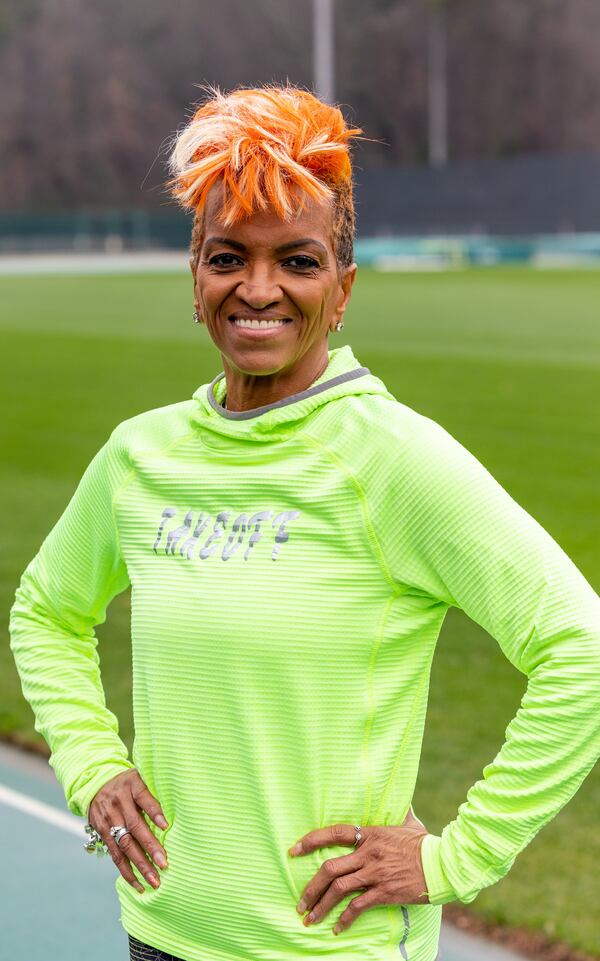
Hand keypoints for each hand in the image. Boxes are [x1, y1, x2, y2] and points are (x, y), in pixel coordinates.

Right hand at [87, 768, 169, 893]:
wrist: (95, 783)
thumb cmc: (126, 783)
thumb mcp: (139, 779)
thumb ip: (151, 795)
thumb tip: (168, 819)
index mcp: (130, 786)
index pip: (143, 798)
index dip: (154, 812)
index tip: (166, 826)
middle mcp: (117, 804)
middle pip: (134, 827)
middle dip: (150, 848)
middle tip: (164, 865)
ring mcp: (108, 820)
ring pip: (124, 845)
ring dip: (139, 865)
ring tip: (153, 881)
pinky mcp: (102, 832)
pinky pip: (115, 854)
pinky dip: (126, 871)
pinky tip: (137, 883)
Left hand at [288, 807, 429, 935]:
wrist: (443, 864)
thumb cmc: (425, 843)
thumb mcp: (408, 823)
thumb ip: (398, 813)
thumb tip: (400, 800)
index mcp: (370, 834)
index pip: (335, 833)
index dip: (312, 841)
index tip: (294, 850)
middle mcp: (368, 853)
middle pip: (330, 868)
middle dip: (311, 888)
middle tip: (300, 903)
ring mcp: (375, 873)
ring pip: (339, 890)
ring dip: (321, 906)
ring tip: (309, 918)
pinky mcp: (384, 892)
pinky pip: (358, 906)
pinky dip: (344, 919)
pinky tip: (337, 928)